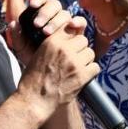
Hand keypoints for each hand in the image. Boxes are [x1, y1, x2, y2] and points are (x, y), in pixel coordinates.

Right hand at [11, 0, 97, 114]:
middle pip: (83, 39)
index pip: (70, 28)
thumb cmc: (32, 79)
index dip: (71, 36)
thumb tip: (58, 33)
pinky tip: (81, 75)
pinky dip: (90, 71)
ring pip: (90, 53)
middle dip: (79, 48)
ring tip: (77, 67)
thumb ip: (50, 43)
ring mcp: (74, 63)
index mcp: (51, 42)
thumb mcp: (36, 54)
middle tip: (73, 57)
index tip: (70, 42)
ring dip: (85, 59)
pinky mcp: (82, 76)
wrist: (34, 100)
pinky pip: (95, 67)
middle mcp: (64, 50)